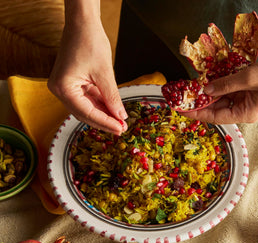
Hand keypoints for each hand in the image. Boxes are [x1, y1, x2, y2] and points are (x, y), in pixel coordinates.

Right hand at [48, 1, 127, 135]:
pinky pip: (87, 100)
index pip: (86, 112)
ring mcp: (65, 87)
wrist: (83, 23)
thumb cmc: (89, 41)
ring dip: (103, 115)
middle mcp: (60, 90)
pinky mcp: (72, 84)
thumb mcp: (105, 73)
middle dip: (104, 121)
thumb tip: (120, 116)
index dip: (105, 122)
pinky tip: (113, 111)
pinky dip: (100, 105)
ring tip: (120, 121)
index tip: (120, 129)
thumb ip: (112, 97)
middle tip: (121, 128)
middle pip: (84, 113)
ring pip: (86, 108)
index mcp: (63, 87)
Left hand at [185, 33, 257, 123]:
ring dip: (208, 94)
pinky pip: (229, 91)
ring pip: (221, 100)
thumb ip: (225, 85)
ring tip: (192, 88)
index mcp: (245, 114)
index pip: (215, 117)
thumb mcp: (249, 78)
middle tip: (184, 96)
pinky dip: (219, 86)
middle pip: (216, 109)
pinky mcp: (247, 91)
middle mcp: (243, 110)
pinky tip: (208, 81)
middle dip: (200, 103)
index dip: (197, 114)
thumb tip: (206, 90)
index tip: (182, 110)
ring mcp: (246, 100)